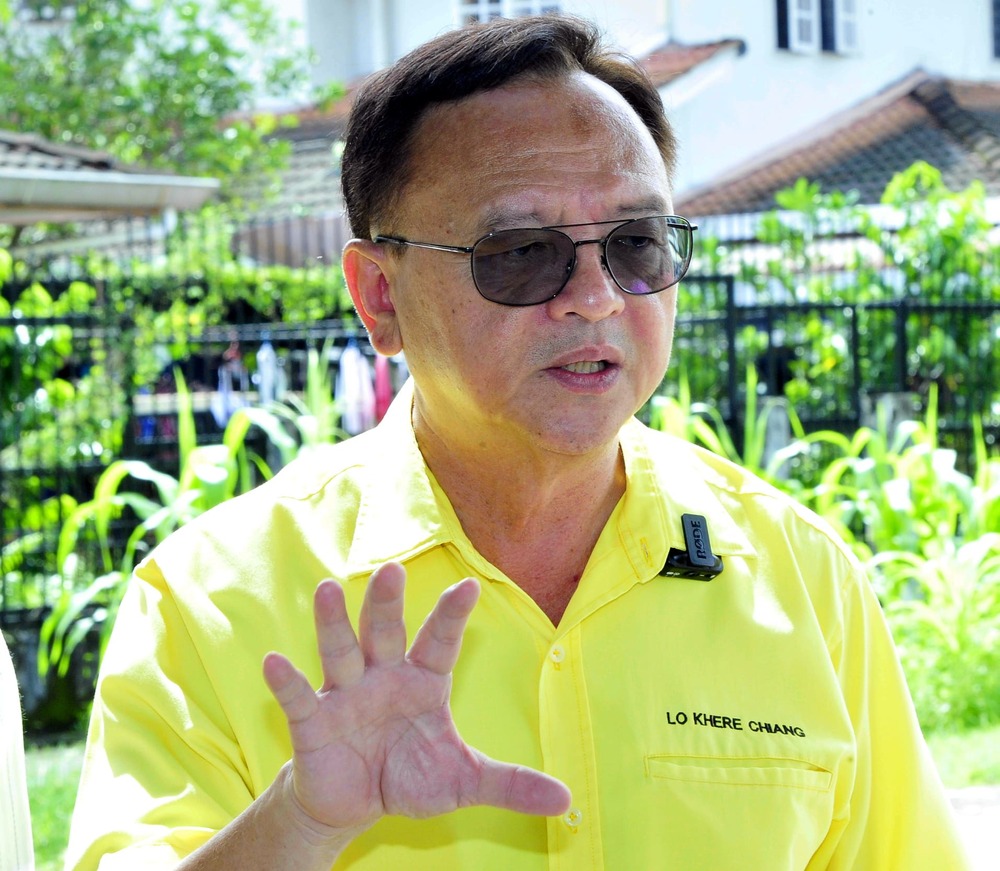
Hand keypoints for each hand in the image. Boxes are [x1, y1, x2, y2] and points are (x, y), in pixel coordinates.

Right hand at [262, 562, 570, 842]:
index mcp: (423, 681)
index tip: (468, 586)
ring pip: (340, 651)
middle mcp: (383, 676)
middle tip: (390, 569)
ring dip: (333, 623)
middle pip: (384, 632)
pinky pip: (300, 698)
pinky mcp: (313, 722)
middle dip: (386, 603)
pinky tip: (275, 661)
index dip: (451, 616)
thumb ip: (510, 784)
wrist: (355, 804)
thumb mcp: (463, 782)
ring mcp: (345, 695)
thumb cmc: (410, 777)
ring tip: (327, 589)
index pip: (439, 642)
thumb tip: (566, 799)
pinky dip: (287, 681)